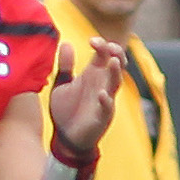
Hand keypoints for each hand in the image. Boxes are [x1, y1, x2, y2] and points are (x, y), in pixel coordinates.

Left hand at [46, 37, 125, 152]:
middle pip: (117, 65)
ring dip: (116, 72)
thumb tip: (65, 43)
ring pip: (116, 83)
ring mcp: (104, 101)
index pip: (104, 54)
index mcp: (93, 74)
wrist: (65, 138)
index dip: (102, 45)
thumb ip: (65, 66)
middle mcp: (101, 85)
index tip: (92, 41)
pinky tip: (102, 95)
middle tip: (108, 46)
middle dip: (115, 53)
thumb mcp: (62, 84)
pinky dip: (106, 101)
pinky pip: (107, 108)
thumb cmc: (67, 110)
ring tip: (113, 61)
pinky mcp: (101, 118)